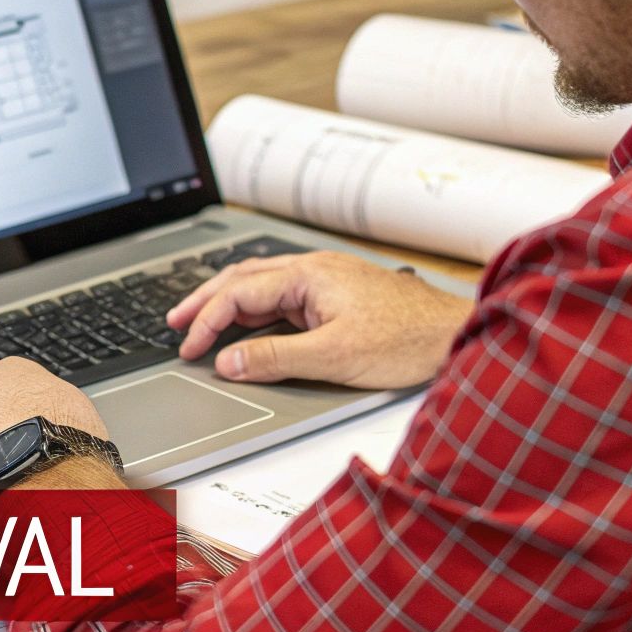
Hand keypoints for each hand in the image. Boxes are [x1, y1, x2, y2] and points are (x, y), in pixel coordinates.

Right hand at [166, 251, 472, 388]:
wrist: (457, 336)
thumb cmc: (408, 340)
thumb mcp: (334, 356)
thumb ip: (275, 358)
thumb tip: (229, 362)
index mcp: (309, 274)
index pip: (239, 293)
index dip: (207, 321)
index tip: (190, 348)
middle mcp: (315, 270)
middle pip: (244, 278)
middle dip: (205, 301)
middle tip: (175, 323)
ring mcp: (327, 281)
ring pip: (263, 284)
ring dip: (229, 302)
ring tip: (201, 321)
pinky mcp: (338, 296)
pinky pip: (284, 297)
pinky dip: (255, 310)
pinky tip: (250, 325)